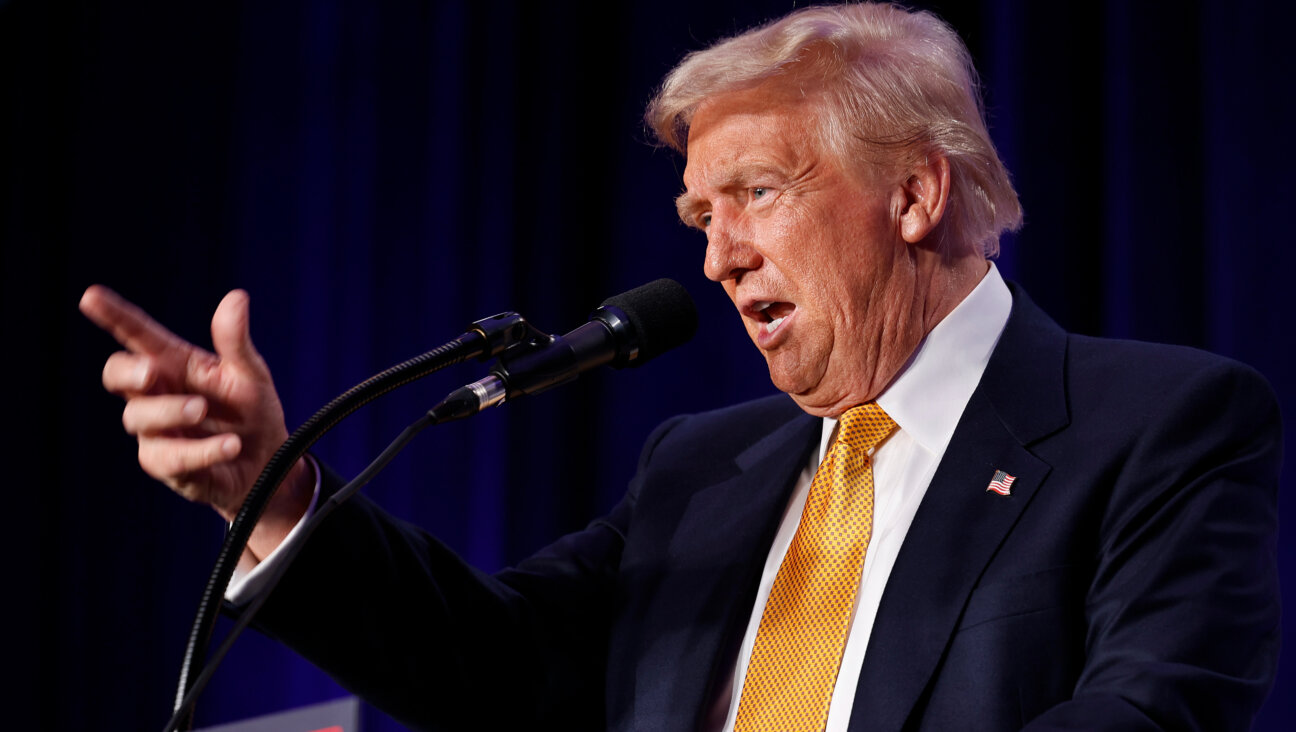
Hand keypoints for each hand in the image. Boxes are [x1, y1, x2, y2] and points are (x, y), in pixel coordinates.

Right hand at [80, 285, 310, 558]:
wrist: (267, 462)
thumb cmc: (251, 412)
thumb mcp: (250, 374)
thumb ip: (236, 342)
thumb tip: (236, 297)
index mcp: (174, 364)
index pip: (137, 336)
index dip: (114, 316)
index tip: (90, 296)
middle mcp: (157, 394)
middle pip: (115, 375)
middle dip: (127, 371)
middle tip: (151, 371)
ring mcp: (156, 431)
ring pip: (138, 417)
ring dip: (170, 411)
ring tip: (202, 410)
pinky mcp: (165, 465)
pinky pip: (171, 458)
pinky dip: (202, 451)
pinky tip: (230, 446)